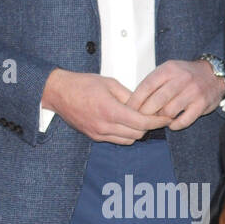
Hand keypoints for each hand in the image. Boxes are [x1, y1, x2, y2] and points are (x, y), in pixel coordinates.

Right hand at [42, 69, 173, 143]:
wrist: (58, 93)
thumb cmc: (82, 84)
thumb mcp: (109, 83)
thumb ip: (129, 95)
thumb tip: (144, 105)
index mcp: (110, 110)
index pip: (142, 123)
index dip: (157, 121)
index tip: (166, 118)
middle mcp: (104, 126)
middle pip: (137, 134)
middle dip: (149, 126)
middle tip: (156, 117)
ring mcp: (98, 133)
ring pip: (128, 140)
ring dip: (137, 132)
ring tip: (140, 119)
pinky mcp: (94, 136)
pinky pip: (116, 139)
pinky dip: (125, 134)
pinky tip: (125, 123)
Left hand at [127, 59, 224, 130]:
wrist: (213, 73)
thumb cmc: (185, 74)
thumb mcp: (168, 70)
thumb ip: (153, 82)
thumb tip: (133, 100)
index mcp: (169, 69)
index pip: (147, 86)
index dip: (135, 100)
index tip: (128, 109)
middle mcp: (181, 79)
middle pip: (156, 100)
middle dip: (145, 112)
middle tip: (139, 119)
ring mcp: (193, 92)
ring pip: (169, 111)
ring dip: (160, 119)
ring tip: (156, 120)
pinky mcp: (202, 104)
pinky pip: (184, 120)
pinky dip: (175, 125)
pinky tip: (171, 124)